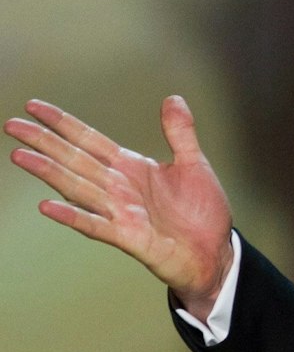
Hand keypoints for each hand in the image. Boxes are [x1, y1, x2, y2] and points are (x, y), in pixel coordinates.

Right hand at [5, 97, 235, 315]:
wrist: (215, 253)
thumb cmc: (200, 212)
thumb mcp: (194, 165)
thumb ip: (181, 133)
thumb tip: (173, 98)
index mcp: (130, 168)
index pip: (89, 140)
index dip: (63, 124)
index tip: (34, 107)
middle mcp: (118, 188)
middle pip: (74, 160)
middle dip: (44, 142)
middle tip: (11, 126)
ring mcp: (120, 212)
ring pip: (77, 188)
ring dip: (49, 173)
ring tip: (21, 156)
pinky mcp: (129, 237)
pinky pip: (96, 225)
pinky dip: (73, 216)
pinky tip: (49, 207)